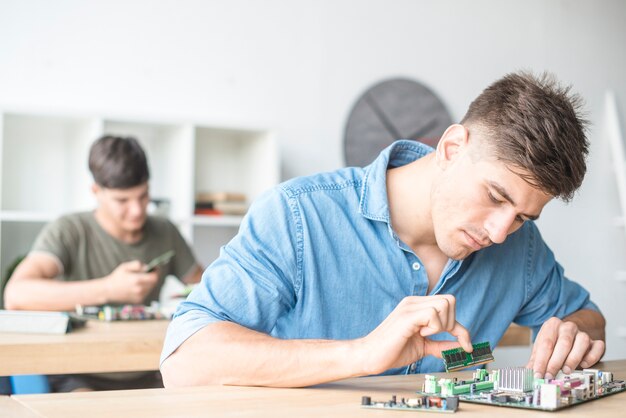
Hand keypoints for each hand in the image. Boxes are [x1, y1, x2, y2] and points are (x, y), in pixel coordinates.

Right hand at [103, 260, 158, 303]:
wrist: (108, 290)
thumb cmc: (117, 277)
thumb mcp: (125, 266)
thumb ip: (137, 264)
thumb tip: (147, 266)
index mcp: (136, 280)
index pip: (154, 277)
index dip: (156, 272)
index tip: (156, 268)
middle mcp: (139, 289)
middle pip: (154, 282)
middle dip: (153, 276)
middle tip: (150, 272)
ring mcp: (139, 296)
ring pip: (151, 287)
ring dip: (149, 282)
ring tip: (143, 278)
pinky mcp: (138, 300)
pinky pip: (147, 292)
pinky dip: (145, 288)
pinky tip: (139, 285)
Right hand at [355, 295, 472, 374]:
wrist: (370, 356)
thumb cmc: (392, 351)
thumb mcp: (424, 347)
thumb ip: (441, 345)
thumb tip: (461, 348)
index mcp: (417, 307)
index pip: (449, 306)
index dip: (461, 328)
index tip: (466, 346)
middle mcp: (414, 302)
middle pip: (450, 300)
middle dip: (452, 324)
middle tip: (438, 338)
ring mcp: (409, 307)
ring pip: (444, 304)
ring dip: (442, 325)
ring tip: (426, 335)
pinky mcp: (407, 316)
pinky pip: (433, 314)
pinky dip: (434, 327)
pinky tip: (420, 334)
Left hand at [526, 317, 604, 378]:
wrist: (572, 333)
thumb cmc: (554, 341)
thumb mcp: (542, 347)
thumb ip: (536, 359)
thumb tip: (528, 372)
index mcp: (552, 325)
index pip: (546, 343)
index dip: (541, 361)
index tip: (538, 374)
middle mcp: (568, 327)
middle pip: (563, 343)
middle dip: (555, 362)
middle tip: (550, 375)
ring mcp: (583, 333)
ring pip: (581, 343)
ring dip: (573, 359)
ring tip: (565, 371)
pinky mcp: (595, 341)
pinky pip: (598, 347)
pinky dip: (591, 357)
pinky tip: (583, 365)